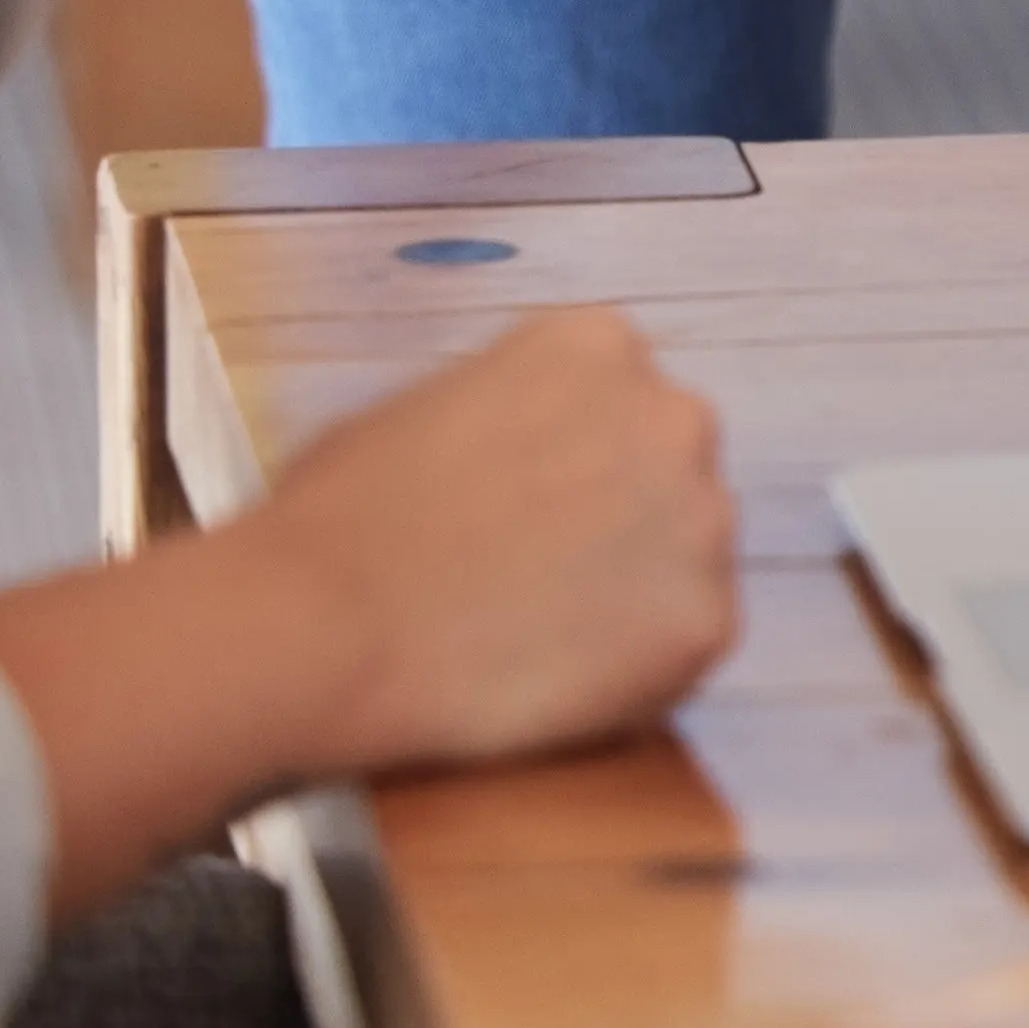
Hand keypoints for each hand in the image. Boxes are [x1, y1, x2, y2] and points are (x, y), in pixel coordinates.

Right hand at [247, 306, 743, 780]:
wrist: (323, 628)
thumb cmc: (335, 522)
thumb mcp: (417, 409)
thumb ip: (498, 413)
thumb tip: (517, 451)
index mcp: (596, 344)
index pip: (617, 400)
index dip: (573, 463)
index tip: (529, 511)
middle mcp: (672, 414)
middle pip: (668, 469)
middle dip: (619, 519)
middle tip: (538, 580)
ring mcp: (700, 518)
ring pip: (687, 557)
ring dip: (633, 592)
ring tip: (536, 638)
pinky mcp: (705, 620)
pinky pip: (687, 644)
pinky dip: (640, 670)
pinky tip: (558, 683)